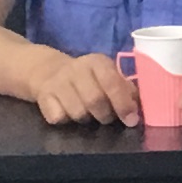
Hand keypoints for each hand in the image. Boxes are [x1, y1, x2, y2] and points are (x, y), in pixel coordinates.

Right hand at [24, 46, 141, 125]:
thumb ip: (125, 90)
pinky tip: (65, 111)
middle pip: (95, 101)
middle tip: (105, 117)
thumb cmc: (87, 79)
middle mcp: (76, 68)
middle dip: (105, 115)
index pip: (112, 82)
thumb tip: (138, 107)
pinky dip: (65, 119)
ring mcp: (58, 82)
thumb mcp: (107, 76)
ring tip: (85, 112)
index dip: (123, 104)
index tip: (130, 120)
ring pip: (77, 113)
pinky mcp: (43, 96)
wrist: (48, 71)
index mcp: (97, 62)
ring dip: (85, 119)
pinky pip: (58, 118)